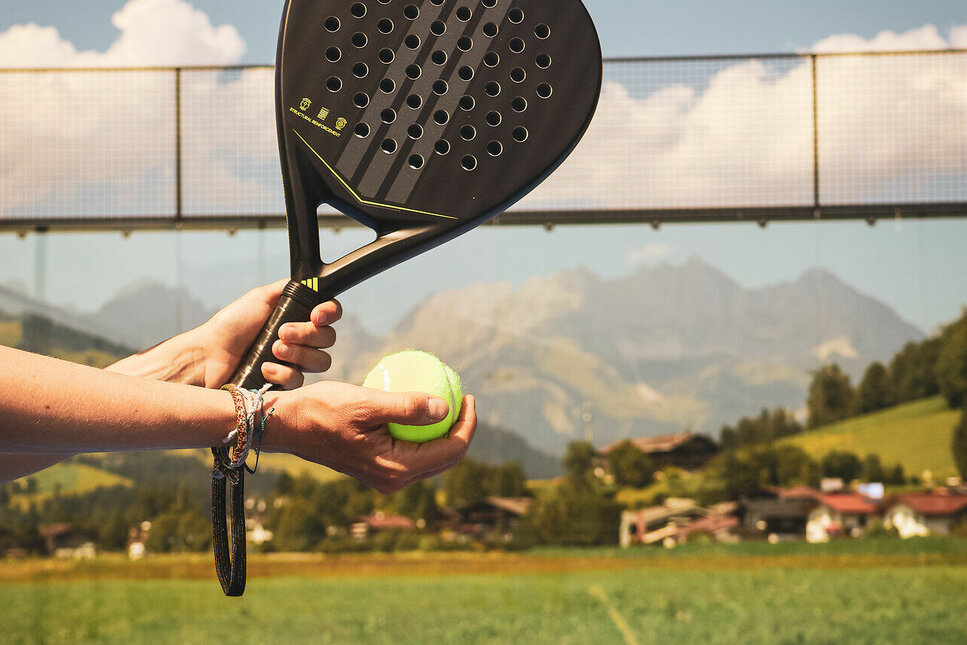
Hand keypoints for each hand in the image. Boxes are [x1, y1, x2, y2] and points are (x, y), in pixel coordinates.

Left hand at [194, 280, 341, 388]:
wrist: (209, 355)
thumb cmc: (232, 326)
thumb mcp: (261, 298)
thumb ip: (288, 289)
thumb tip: (311, 281)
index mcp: (298, 317)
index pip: (330, 314)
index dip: (330, 313)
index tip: (316, 315)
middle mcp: (302, 340)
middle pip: (329, 338)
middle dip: (307, 334)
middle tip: (282, 332)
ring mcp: (295, 363)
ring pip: (321, 361)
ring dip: (298, 353)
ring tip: (273, 349)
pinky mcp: (286, 384)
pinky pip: (300, 380)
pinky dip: (282, 372)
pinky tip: (264, 368)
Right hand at [266, 382, 476, 493]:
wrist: (289, 426)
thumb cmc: (323, 409)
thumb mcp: (366, 402)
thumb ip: (407, 407)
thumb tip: (446, 408)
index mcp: (396, 468)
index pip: (450, 450)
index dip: (467, 424)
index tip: (467, 394)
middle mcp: (394, 480)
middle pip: (445, 458)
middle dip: (461, 429)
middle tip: (462, 396)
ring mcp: (386, 477)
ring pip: (430, 458)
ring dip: (444, 432)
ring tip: (449, 401)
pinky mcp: (377, 469)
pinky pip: (412, 452)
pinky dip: (423, 433)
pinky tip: (422, 406)